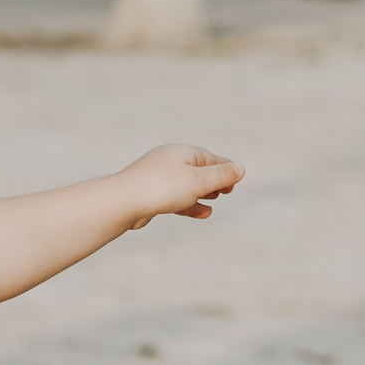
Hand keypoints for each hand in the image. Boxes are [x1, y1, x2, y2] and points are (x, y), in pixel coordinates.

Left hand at [116, 143, 243, 229]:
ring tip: (216, 199)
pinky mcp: (151, 194)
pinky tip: (203, 212)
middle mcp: (170, 161)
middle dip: (215, 180)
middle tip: (228, 191)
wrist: (124, 201)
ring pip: (187, 184)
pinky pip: (176, 197)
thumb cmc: (163, 188)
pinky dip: (190, 204)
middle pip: (198, 169)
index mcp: (183, 152)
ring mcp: (159, 177)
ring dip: (203, 192)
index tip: (238, 178)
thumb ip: (221, 176)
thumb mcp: (198, 181)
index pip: (211, 158)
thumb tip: (240, 168)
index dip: (226, 168)